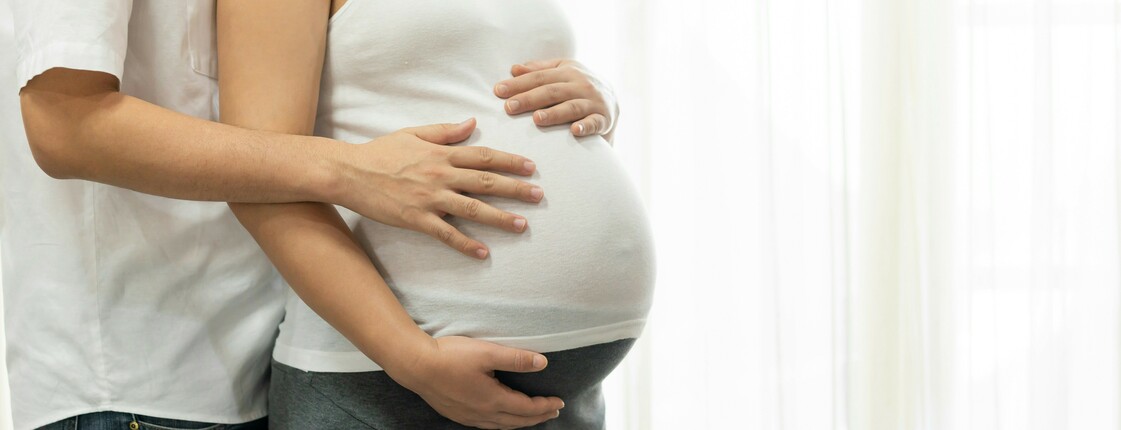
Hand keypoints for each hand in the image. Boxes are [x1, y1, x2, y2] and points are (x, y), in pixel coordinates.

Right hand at [333, 118, 543, 258]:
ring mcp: (430, 198)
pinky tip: (483, 253)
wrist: (348, 172)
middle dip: (515, 189)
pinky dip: (465, 244)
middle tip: (539, 196)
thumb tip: (472, 123)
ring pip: (472, 209)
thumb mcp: (414, 133)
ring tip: (522, 225)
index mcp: (442, 154)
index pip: (484, 156)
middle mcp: (440, 175)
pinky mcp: (416, 219)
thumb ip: (445, 131)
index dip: (510, 161)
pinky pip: (446, 234)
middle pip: (486, 182)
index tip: (531, 167)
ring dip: (499, 218)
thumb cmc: (380, 152)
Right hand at [386, 336, 564, 428]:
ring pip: (501, 426)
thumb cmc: (450, 356)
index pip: (526, 408)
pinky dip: (502, 424)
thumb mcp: (487, 352)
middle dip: (537, 417)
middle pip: (517, 421)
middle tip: (553, 412)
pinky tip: (500, 419)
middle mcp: (482, 413)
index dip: (545, 406)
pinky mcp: (456, 414)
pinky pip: (486, 426)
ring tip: (532, 418)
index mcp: (492, 399)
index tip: (559, 402)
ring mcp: (467, 416)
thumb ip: (516, 359)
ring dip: (520, 422)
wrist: (415, 365)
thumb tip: (542, 363)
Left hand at [494, 59, 618, 137]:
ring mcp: (593, 102)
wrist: (613, 102)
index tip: (498, 91)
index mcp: (568, 71)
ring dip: (555, 113)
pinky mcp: (604, 119)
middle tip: (510, 107)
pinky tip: (574, 131)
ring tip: (537, 119)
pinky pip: (594, 123)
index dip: (519, 84)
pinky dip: (585, 126)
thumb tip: (514, 69)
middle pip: (552, 91)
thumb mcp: (562, 73)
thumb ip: (539, 71)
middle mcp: (581, 84)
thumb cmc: (579, 88)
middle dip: (530, 99)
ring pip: (572, 107)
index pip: (539, 77)